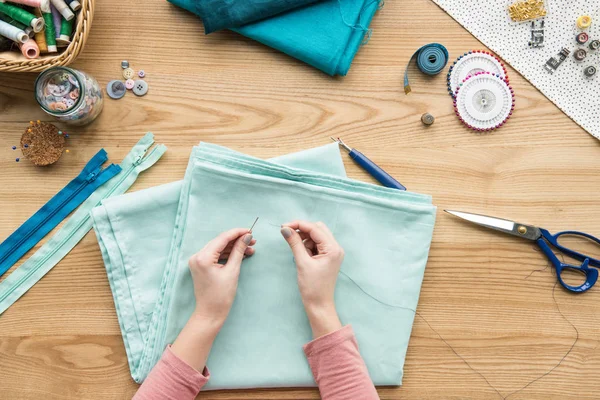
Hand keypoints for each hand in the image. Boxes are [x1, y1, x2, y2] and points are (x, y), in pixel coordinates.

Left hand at [171, 228, 255, 369]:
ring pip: (218, 247)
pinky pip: (215, 254)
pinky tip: (241, 254)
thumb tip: (247, 237)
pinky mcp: (200, 265)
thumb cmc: (221, 296)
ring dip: (233, 247)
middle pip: (220, 241)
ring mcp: (197, 260)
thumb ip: (239, 251)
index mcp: (203, 257)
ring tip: (250, 249)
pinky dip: (227, 254)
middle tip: (253, 240)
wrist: (210, 313)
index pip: (222, 238)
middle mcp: (197, 256)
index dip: (237, 233)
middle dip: (237, 240)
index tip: (251, 230)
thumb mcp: (233, 271)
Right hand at [280, 221, 342, 337]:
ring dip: (304, 238)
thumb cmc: (312, 287)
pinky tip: (302, 254)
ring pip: (316, 236)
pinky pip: (316, 244)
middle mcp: (335, 248)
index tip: (283, 226)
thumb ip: (294, 243)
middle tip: (287, 234)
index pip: (315, 228)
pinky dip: (307, 245)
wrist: (319, 305)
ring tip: (298, 252)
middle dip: (302, 230)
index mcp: (333, 248)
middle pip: (317, 229)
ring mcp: (332, 252)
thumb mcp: (302, 262)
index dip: (298, 225)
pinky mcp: (328, 257)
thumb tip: (285, 229)